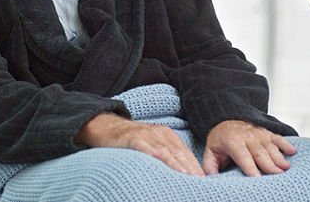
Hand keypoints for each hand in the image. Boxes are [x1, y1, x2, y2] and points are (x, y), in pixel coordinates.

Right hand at [76, 113, 203, 175]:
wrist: (105, 127)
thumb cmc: (130, 140)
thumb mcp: (151, 144)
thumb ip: (164, 154)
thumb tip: (179, 173)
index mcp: (166, 134)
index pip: (185, 152)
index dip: (195, 166)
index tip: (204, 180)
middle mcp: (160, 133)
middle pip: (179, 152)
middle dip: (191, 168)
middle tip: (201, 183)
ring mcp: (147, 134)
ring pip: (167, 151)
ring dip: (180, 164)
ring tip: (190, 177)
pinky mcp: (134, 138)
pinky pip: (149, 149)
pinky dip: (159, 157)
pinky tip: (166, 164)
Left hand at [203, 120, 295, 175]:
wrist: (226, 119)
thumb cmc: (220, 140)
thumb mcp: (210, 151)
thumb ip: (210, 166)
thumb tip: (210, 180)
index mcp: (233, 142)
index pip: (243, 157)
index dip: (250, 168)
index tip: (257, 179)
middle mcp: (248, 137)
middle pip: (260, 154)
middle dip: (269, 165)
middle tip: (278, 176)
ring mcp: (259, 134)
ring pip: (271, 147)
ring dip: (279, 158)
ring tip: (286, 168)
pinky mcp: (267, 133)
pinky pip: (278, 138)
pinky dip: (286, 144)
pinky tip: (293, 152)